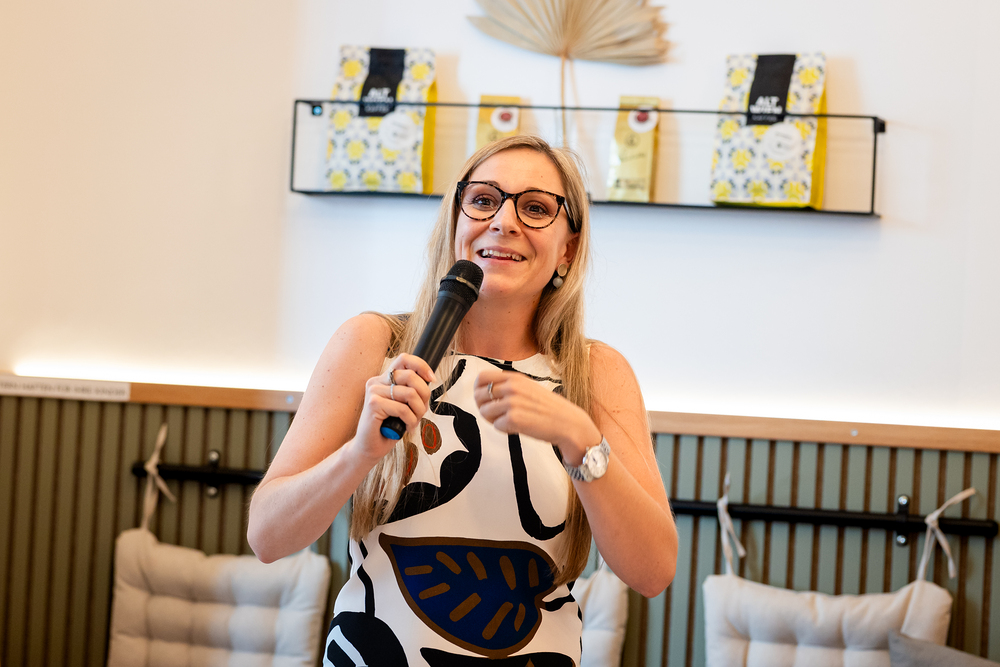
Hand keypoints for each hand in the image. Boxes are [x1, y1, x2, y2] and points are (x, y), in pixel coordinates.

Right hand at [352, 354, 434, 462]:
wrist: (370, 447)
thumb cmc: (388, 427)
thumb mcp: (404, 405)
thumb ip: (412, 391)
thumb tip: (429, 380)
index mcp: (384, 379)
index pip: (404, 359)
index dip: (421, 366)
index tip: (431, 378)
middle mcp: (377, 381)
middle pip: (411, 376)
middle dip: (424, 395)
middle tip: (422, 410)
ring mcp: (373, 391)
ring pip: (410, 393)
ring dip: (418, 412)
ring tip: (414, 421)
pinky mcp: (373, 404)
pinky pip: (403, 409)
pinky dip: (411, 421)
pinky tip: (407, 428)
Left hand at [473, 369, 601, 464]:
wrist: (567, 423)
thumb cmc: (548, 408)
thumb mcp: (528, 388)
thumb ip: (509, 386)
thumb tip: (484, 392)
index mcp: (515, 378)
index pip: (482, 377)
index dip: (477, 389)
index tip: (483, 399)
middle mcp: (512, 387)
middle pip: (478, 396)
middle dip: (483, 407)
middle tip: (495, 415)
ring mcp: (512, 403)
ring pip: (484, 412)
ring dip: (493, 420)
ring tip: (509, 422)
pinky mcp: (513, 419)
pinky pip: (496, 426)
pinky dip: (505, 430)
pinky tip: (518, 428)